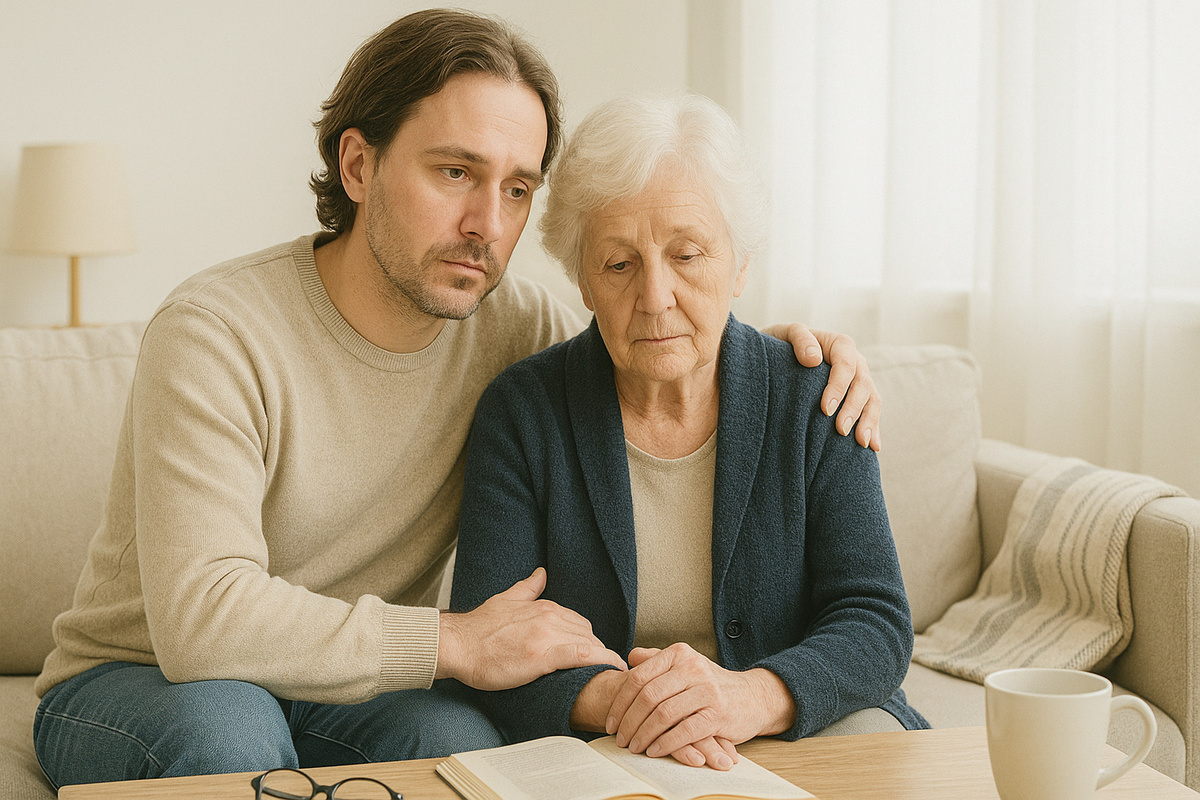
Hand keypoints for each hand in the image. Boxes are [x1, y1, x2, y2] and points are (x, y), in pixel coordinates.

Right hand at [437, 568, 626, 689]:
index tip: (590, 652)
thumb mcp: (505, 600)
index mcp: (543, 606)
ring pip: (588, 644)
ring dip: (602, 657)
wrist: (457, 645)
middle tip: (599, 668)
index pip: (578, 622)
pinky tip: (612, 668)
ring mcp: (546, 636)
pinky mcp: (542, 657)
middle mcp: (549, 617)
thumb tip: (542, 573)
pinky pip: (581, 656)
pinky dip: (601, 660)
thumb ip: (527, 588)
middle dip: (596, 650)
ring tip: (610, 673)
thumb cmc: (477, 627)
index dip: (586, 639)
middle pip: (587, 634)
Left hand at [572, 664, 739, 769]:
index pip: (639, 677)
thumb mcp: (685, 665)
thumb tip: (630, 658)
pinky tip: (654, 751)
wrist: (753, 696)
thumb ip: (658, 659)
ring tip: (634, 747)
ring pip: (664, 714)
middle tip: (620, 739)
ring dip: (644, 735)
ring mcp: (706, 689)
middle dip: (629, 722)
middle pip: (648, 697)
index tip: (610, 722)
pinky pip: (684, 730)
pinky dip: (665, 743)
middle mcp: (692, 667)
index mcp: (679, 654)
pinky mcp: (718, 712)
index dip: (620, 702)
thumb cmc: (711, 684)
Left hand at [763, 323, 881, 450]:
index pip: (847, 365)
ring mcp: (858, 380)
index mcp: (840, 345)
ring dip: (869, 421)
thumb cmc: (781, 343)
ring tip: (861, 443)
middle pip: (863, 385)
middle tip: (840, 430)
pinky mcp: (856, 397)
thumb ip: (800, 339)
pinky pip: (871, 411)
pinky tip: (873, 447)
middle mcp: (855, 362)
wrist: (777, 356)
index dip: (839, 387)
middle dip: (854, 409)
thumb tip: (814, 359)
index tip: (825, 409)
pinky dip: (873, 428)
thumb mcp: (785, 334)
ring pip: (872, 399)